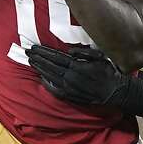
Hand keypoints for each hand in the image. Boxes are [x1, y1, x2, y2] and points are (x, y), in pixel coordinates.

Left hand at [26, 44, 142, 113]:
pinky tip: (41, 78)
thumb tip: (68, 51)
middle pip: (49, 66)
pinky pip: (54, 89)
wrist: (114, 91)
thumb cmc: (108, 72)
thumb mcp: (99, 56)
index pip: (55, 57)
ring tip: (31, 62)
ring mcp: (69, 88)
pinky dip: (46, 83)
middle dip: (38, 58)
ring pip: (50, 76)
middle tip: (28, 52)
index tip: (34, 47)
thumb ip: (83, 52)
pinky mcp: (70, 96)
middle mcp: (70, 77)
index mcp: (76, 66)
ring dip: (39, 68)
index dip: (43, 52)